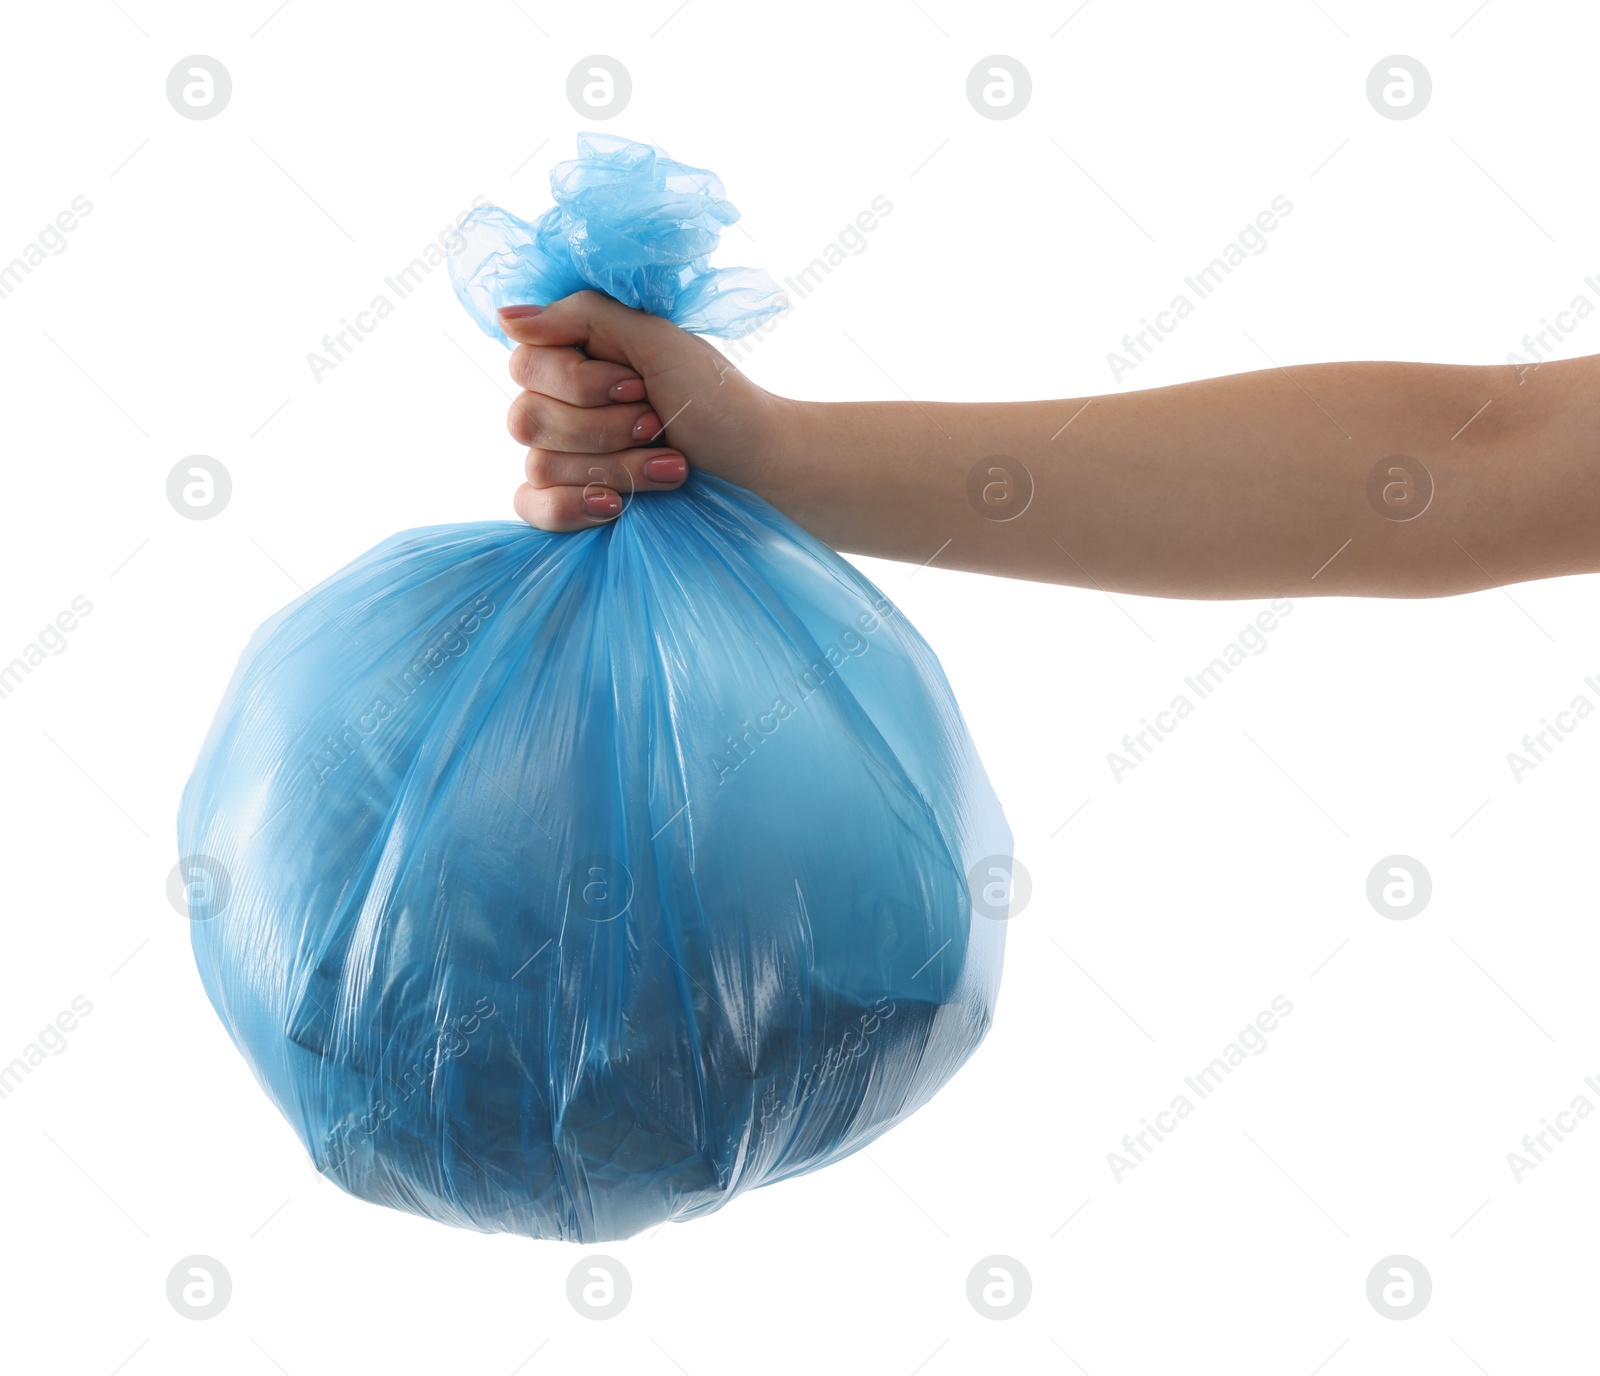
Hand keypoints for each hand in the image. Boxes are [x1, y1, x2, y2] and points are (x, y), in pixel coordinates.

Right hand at [498, 292, 791, 530]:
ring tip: (670, 465)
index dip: (580, 383)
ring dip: (617, 467)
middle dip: (604, 428)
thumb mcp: (656, 339)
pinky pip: (530, 507)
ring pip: (543, 466)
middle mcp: (558, 405)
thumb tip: (506, 316)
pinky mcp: (572, 502)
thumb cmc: (713, 396)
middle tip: (657, 424)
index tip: (639, 386)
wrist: (753, 459)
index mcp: (572, 358)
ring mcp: (562, 457)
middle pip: (528, 419)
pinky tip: (615, 505)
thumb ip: (580, 316)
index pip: (524, 365)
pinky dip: (572, 508)